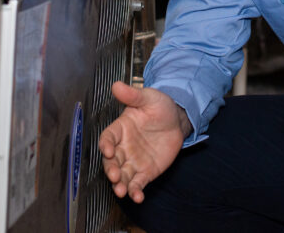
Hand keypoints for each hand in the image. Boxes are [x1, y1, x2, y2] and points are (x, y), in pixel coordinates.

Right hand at [98, 83, 191, 202]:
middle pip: (112, 161)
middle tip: (114, 175)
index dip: (106, 144)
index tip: (108, 150)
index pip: (108, 137)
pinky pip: (138, 183)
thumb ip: (133, 95)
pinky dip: (136, 191)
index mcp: (120, 129)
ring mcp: (133, 161)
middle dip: (111, 169)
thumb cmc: (159, 106)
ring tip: (121, 191)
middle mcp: (123, 147)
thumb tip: (117, 85)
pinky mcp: (145, 172)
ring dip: (120, 184)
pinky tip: (138, 197)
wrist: (177, 120)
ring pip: (122, 175)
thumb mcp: (148, 97)